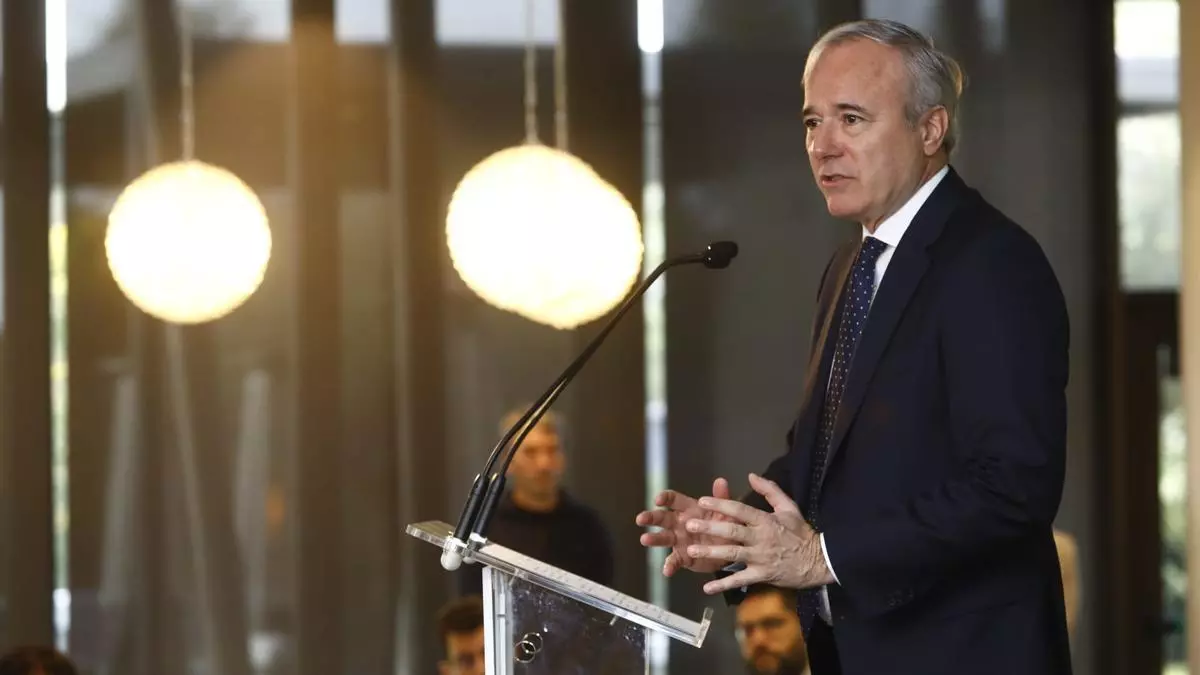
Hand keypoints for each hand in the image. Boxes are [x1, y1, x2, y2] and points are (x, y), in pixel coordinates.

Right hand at [636, 478, 735, 575]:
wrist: (730, 548)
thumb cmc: (724, 524)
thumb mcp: (726, 510)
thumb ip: (721, 497)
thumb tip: (721, 481)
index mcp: (689, 509)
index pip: (673, 500)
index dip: (665, 498)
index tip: (658, 499)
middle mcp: (679, 523)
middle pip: (662, 517)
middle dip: (650, 517)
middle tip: (641, 519)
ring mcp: (678, 540)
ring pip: (663, 538)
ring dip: (654, 538)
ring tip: (645, 539)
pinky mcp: (682, 557)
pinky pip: (674, 560)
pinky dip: (669, 565)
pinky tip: (666, 570)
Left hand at [686, 473, 833, 593]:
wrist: (817, 561)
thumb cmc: (800, 533)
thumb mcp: (789, 507)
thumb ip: (770, 490)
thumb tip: (751, 476)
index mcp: (766, 520)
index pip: (740, 510)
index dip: (721, 504)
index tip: (702, 501)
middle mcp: (760, 538)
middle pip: (732, 531)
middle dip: (710, 527)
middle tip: (689, 524)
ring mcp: (760, 557)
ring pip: (732, 554)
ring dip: (711, 552)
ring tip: (691, 550)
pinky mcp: (761, 575)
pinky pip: (740, 580)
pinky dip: (723, 584)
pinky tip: (707, 588)